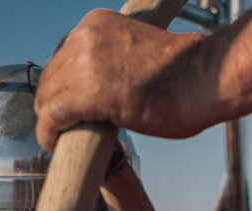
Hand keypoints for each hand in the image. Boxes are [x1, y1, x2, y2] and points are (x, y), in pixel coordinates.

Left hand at [35, 10, 205, 151]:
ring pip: (46, 98)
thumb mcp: (137, 54)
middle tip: (64, 128)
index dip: (62, 87)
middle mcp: (84, 37)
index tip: (68, 106)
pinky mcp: (84, 93)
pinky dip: (49, 134)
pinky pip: (51, 118)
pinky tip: (56, 145)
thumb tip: (102, 92)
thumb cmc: (186, 73)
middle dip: (53, 104)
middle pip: (50, 77)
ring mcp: (82, 63)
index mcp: (97, 24)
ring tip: (62, 139)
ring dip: (51, 121)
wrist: (204, 78)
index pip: (62, 57)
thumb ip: (112, 64)